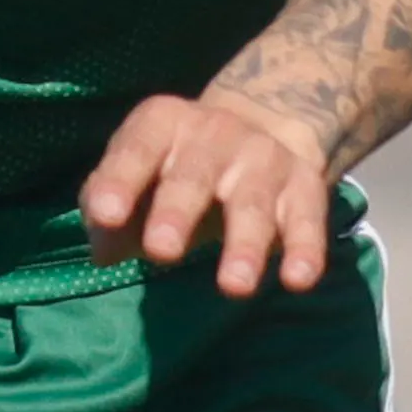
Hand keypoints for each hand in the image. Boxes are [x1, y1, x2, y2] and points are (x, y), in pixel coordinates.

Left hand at [77, 87, 341, 294]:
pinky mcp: (305, 186)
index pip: (137, 150)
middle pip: (194, 176)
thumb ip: (109, 212)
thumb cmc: (176, 167)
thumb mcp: (136, 176)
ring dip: (244, 245)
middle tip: (161, 251)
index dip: (120, 181)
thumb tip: (104, 252)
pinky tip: (297, 280)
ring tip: (234, 287)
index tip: (107, 216)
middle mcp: (215, 133)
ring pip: (252, 204)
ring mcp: (263, 158)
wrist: (263, 125)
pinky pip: (307, 220)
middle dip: (177, 213)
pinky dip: (305, 250)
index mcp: (162, 124)